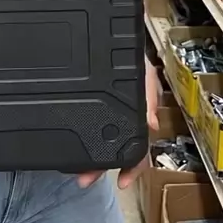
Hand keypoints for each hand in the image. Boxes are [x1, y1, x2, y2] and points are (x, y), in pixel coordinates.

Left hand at [78, 57, 160, 189]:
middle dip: (101, 169)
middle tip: (85, 179)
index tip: (123, 183)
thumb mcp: (145, 72)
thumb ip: (149, 93)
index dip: (134, 166)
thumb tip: (153, 124)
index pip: (139, 147)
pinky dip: (80, 142)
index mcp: (138, 115)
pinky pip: (87, 130)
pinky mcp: (90, 109)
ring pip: (99, 145)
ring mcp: (106, 117)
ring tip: (76, 172)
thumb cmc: (133, 57)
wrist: (113, 40)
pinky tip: (70, 148)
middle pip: (114, 152)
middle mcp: (122, 120)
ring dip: (89, 161)